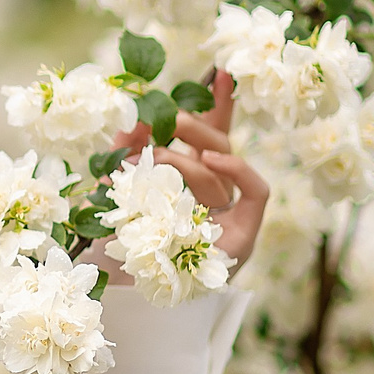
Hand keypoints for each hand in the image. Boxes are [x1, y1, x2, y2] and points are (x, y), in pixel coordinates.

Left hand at [107, 69, 271, 267]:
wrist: (125, 303)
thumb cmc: (120, 250)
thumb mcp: (117, 190)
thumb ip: (129, 155)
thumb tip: (131, 119)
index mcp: (189, 183)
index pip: (210, 134)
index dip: (217, 104)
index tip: (218, 71)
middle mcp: (214, 197)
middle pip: (216, 144)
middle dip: (189, 125)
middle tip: (162, 116)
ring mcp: (231, 216)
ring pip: (219, 169)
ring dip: (184, 156)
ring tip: (151, 160)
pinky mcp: (246, 235)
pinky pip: (256, 191)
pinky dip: (237, 169)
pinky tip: (210, 161)